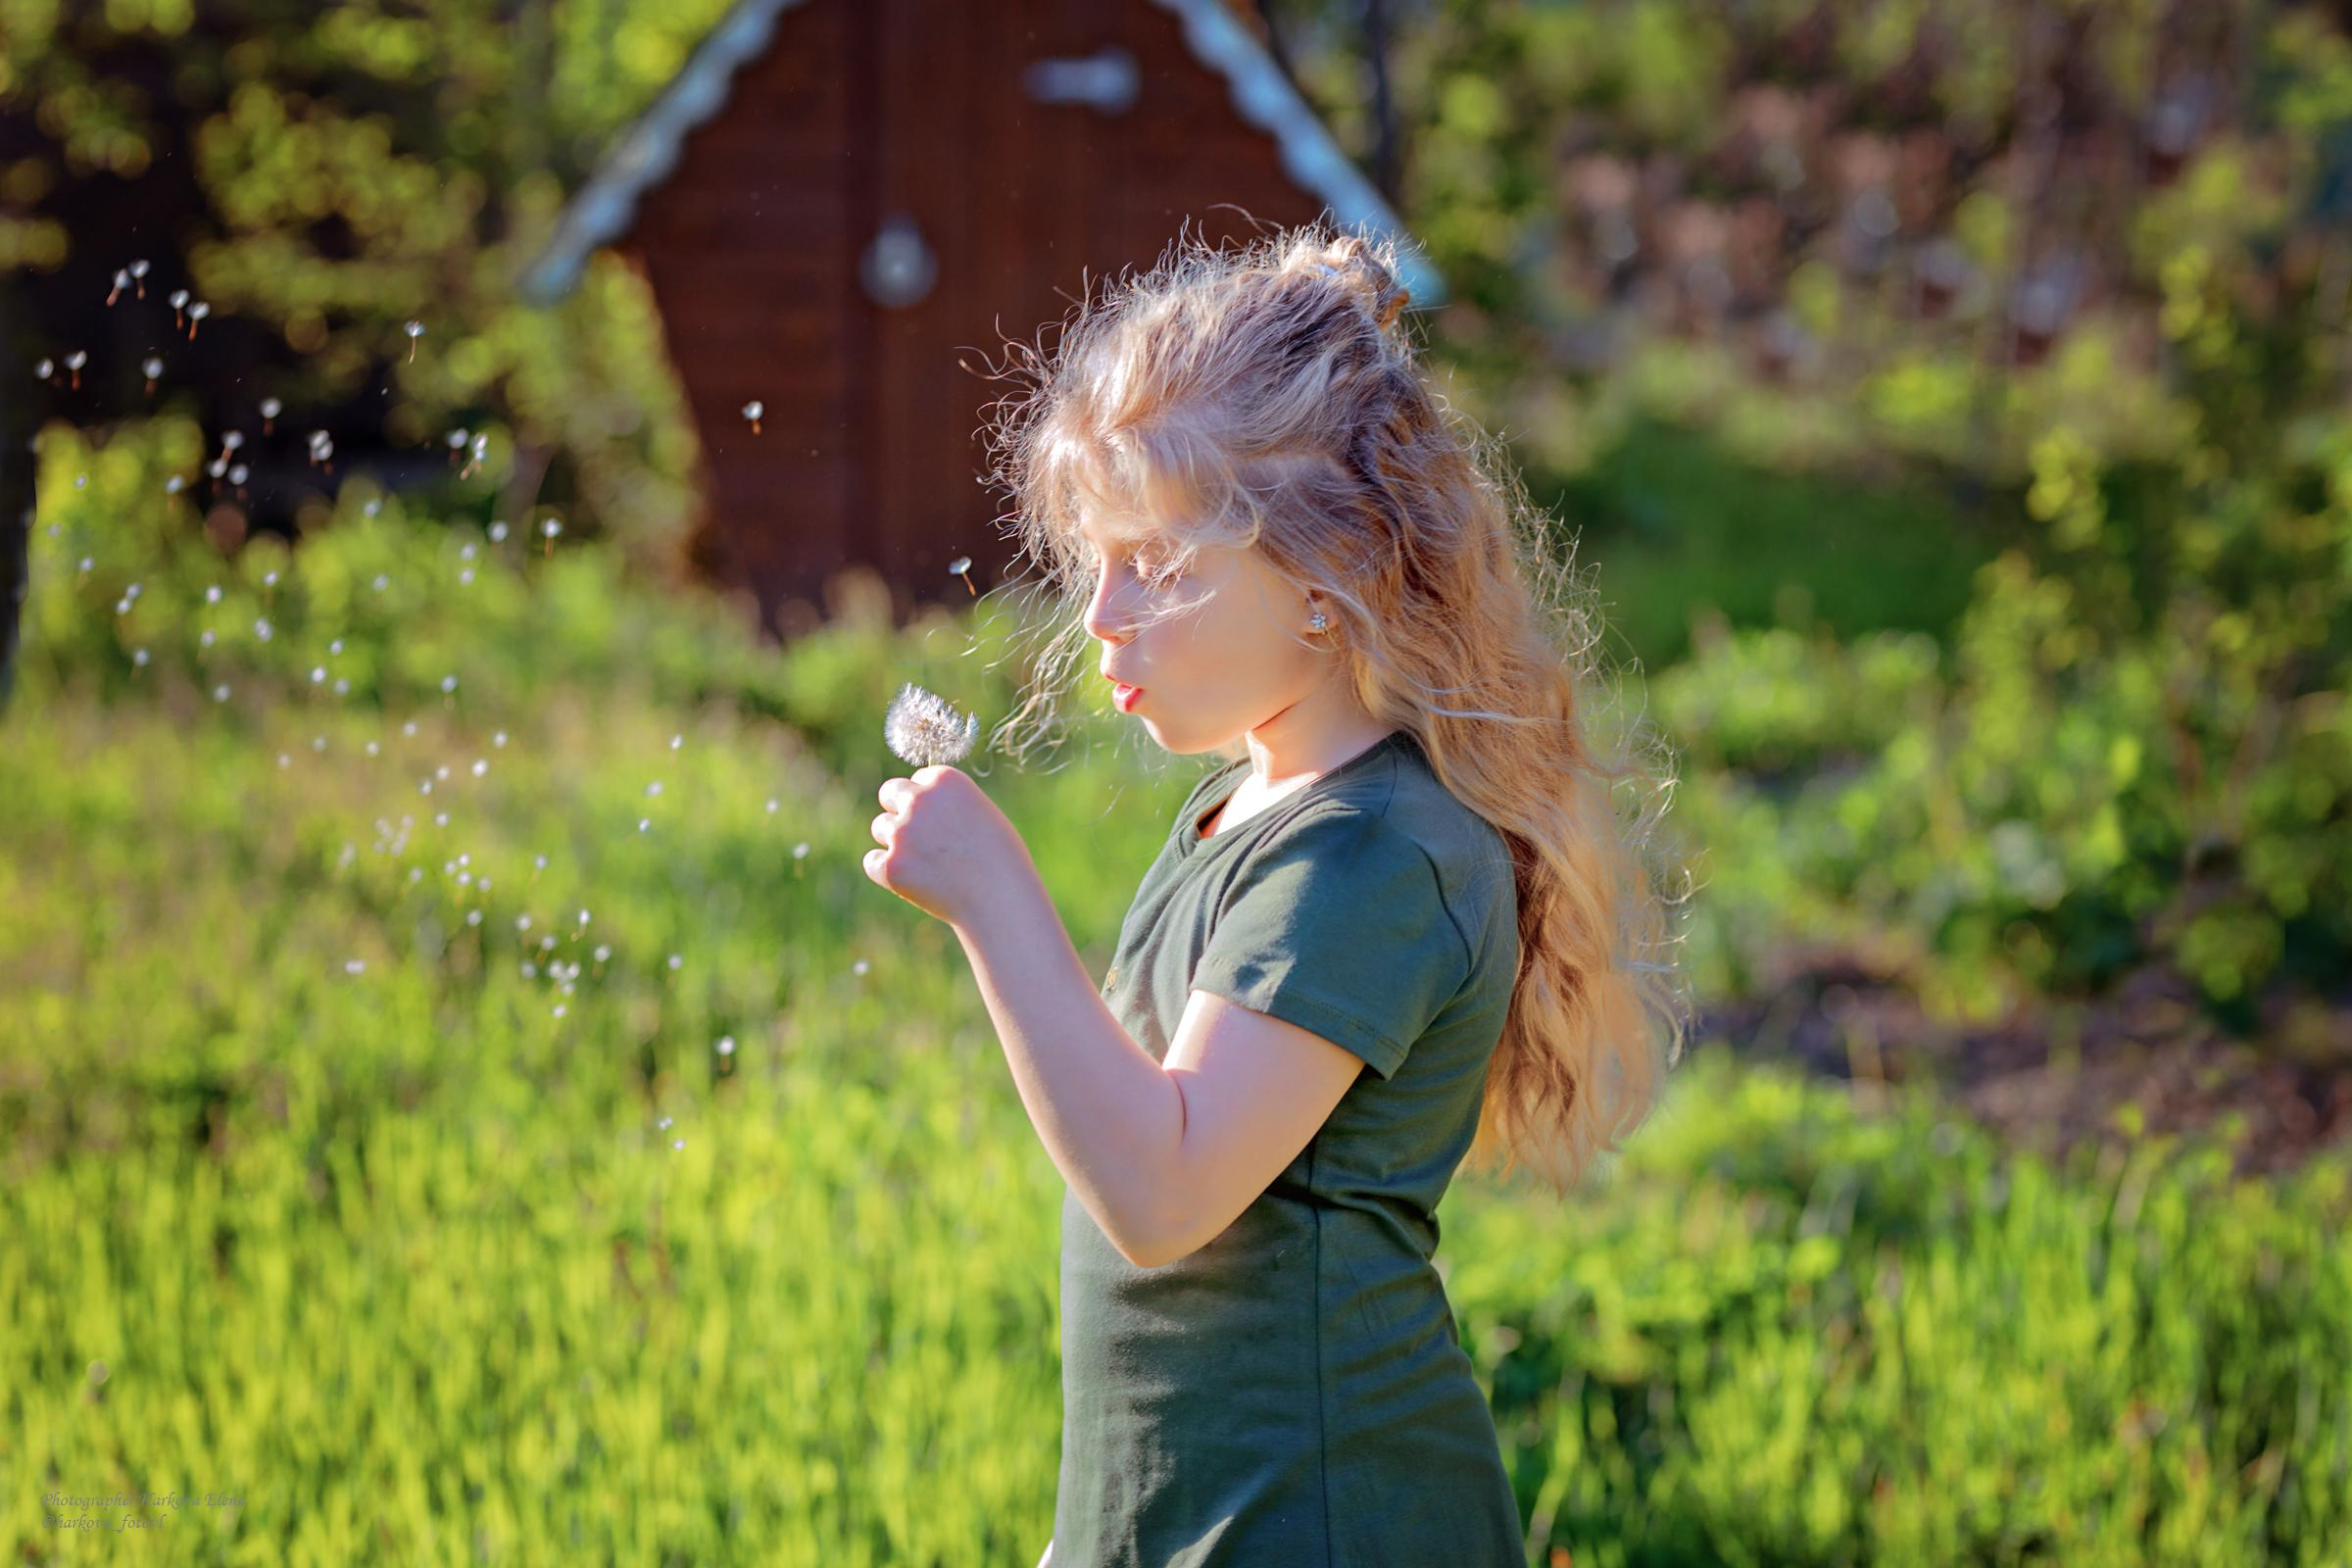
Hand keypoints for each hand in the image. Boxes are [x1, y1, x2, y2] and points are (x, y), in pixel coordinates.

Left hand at [863, 765, 1035, 928]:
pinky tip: (917, 882)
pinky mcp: (891, 866)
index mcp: (945, 780)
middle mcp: (919, 800)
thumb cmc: (1001, 860)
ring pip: (881, 828)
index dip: (929, 800)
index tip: (943, 822)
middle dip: (899, 810)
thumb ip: (947, 804)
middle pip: (889, 793)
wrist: (1000, 901)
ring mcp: (902, 833)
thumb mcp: (981, 815)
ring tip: (930, 865)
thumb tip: (918, 808)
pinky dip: (889, 872)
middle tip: (918, 836)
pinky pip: (873, 862)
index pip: (919, 778)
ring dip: (897, 843)